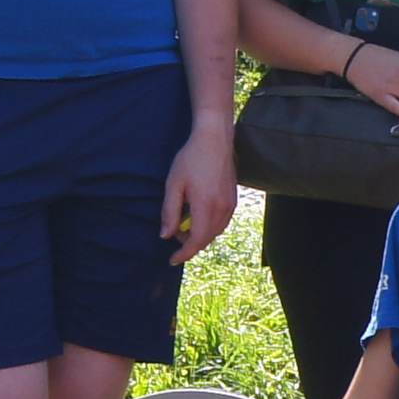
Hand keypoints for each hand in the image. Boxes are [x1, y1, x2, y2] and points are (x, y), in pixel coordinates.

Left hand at [161, 124, 238, 266]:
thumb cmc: (191, 159)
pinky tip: (198, 214)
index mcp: (205, 207)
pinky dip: (209, 226)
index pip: (196, 241)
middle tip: (173, 232)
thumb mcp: (174, 184)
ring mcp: (230, 205)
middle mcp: (221, 210)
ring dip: (200, 235)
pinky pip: (221, 222)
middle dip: (189, 243)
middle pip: (206, 239)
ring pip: (215, 232)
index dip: (183, 254)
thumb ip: (169, 212)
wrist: (215, 139)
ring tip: (184, 222)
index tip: (172, 260)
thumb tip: (165, 235)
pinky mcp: (233, 200)